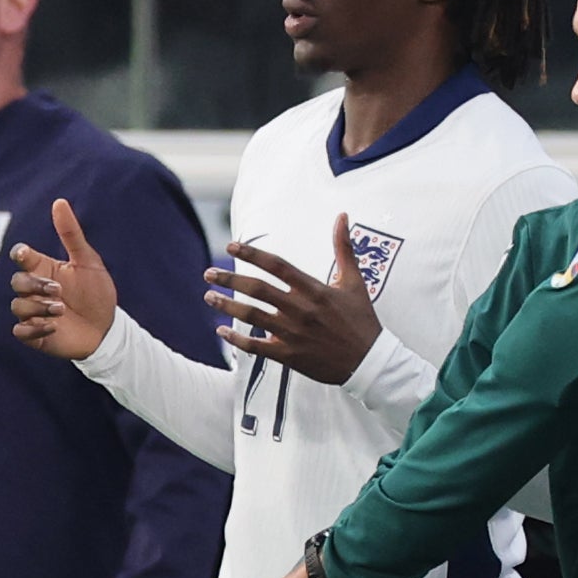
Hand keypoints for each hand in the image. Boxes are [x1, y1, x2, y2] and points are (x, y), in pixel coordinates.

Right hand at [6, 197, 117, 362]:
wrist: (107, 329)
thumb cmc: (97, 293)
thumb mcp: (87, 261)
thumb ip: (71, 233)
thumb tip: (59, 201)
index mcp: (44, 269)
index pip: (21, 258)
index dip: (20, 254)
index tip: (25, 255)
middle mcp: (35, 290)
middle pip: (17, 281)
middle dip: (34, 285)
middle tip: (59, 291)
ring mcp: (33, 312)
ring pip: (18, 306)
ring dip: (38, 307)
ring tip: (61, 311)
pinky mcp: (34, 335)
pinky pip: (20, 331)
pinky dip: (33, 329)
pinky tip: (54, 327)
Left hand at [207, 215, 379, 385]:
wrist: (369, 361)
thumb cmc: (361, 320)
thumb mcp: (354, 281)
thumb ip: (344, 248)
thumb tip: (342, 216)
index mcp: (315, 289)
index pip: (278, 266)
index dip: (252, 255)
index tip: (231, 247)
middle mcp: (301, 309)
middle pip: (257, 289)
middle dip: (229, 280)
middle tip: (208, 273)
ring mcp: (293, 333)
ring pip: (251, 316)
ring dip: (227, 305)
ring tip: (208, 296)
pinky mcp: (288, 355)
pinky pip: (255, 346)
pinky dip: (236, 340)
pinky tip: (221, 331)